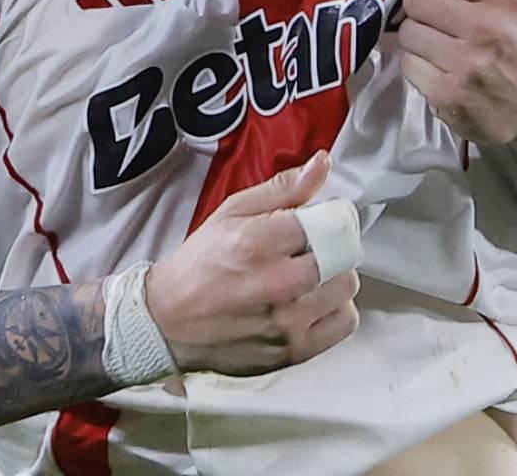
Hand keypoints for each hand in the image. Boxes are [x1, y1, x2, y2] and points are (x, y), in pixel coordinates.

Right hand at [144, 152, 359, 375]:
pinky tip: (314, 302)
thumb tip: (322, 164)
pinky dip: (336, 310)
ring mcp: (287, 321)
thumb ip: (284, 188)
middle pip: (344, 253)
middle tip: (316, 246)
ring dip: (335, 276)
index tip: (324, 219)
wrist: (169, 321)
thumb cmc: (201, 264)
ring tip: (312, 275)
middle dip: (335, 244)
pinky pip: (344, 323)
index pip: (329, 221)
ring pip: (347, 286)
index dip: (331, 216)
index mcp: (260, 241)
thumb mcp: (234, 211)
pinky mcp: (293, 351)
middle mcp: (277, 283)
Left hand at [398, 0, 516, 147]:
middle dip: (423, 4)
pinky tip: (443, 66)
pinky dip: (420, 64)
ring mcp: (469, 64)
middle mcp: (490, 28)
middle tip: (441, 15)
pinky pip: (409, 65)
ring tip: (443, 42)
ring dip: (419, 35)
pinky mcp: (450, 96)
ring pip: (408, 31)